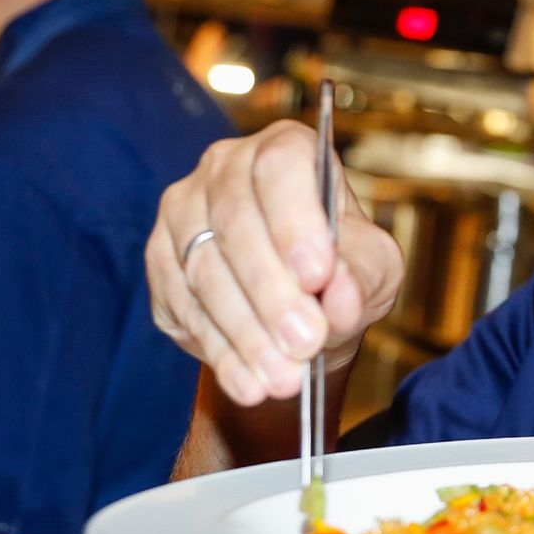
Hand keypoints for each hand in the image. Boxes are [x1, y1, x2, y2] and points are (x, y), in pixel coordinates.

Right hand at [147, 121, 402, 404]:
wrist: (299, 309)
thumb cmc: (342, 272)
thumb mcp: (373, 270)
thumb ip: (362, 277)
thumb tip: (339, 293)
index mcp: (284, 150)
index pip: (279, 168)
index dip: (295, 222)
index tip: (318, 275)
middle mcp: (225, 169)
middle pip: (236, 224)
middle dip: (272, 293)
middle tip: (306, 342)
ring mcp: (183, 213)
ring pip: (204, 271)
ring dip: (247, 332)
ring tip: (284, 377)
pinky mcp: (160, 262)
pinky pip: (181, 307)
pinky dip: (220, 351)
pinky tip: (249, 382)